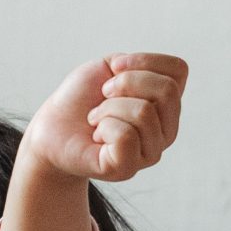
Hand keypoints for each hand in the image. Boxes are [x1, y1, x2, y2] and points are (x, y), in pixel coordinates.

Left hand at [22, 52, 188, 183]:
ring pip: (144, 112)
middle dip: (125, 83)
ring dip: (108, 107)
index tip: (114, 71)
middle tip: (103, 96)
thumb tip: (152, 85)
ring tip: (96, 118)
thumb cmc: (82, 98)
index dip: (142, 61)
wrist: (52, 127)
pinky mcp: (127, 168)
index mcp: (167, 105)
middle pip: (167, 90)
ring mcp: (150, 153)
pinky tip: (96, 135)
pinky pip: (126, 136)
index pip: (179, 70)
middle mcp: (167, 131)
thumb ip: (141, 66)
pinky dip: (103, 127)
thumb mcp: (111, 66)